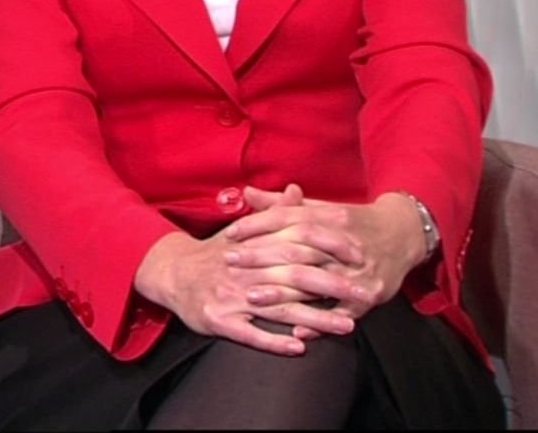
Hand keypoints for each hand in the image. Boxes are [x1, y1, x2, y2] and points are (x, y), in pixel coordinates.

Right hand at [132, 229, 364, 355]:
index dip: (330, 247)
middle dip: (333, 285)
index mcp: (254, 243)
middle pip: (295, 275)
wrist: (172, 272)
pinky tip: (299, 347)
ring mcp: (232, 295)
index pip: (297, 240)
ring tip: (346, 326)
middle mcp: (245, 268)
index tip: (359, 255)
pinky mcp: (219, 320)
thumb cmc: (215, 252)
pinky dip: (275, 341)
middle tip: (365, 293)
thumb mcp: (242, 228)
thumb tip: (296, 190)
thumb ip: (273, 213)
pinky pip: (250, 334)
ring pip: (280, 308)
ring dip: (315, 318)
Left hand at [223, 188, 428, 317]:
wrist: (403, 234)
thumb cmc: (353, 222)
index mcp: (331, 217)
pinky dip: (320, 322)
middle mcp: (343, 242)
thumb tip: (247, 193)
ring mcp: (358, 270)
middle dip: (261, 256)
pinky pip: (343, 311)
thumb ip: (283, 205)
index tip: (230, 234)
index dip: (257, 225)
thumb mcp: (321, 209)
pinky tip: (297, 331)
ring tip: (252, 298)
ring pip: (316, 281)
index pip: (288, 218)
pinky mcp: (371, 294)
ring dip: (283, 291)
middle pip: (297, 248)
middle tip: (230, 262)